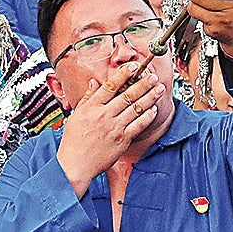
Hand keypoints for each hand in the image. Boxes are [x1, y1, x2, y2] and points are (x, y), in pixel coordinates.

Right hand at [54, 58, 166, 191]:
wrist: (75, 164)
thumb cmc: (73, 141)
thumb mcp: (76, 115)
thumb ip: (87, 98)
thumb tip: (94, 83)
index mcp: (92, 107)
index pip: (110, 86)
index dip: (124, 74)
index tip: (133, 67)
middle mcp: (104, 115)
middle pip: (128, 95)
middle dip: (143, 84)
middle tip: (153, 76)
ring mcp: (114, 127)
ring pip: (136, 108)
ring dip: (150, 97)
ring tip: (159, 89)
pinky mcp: (122, 140)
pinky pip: (138, 125)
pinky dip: (147, 116)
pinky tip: (154, 109)